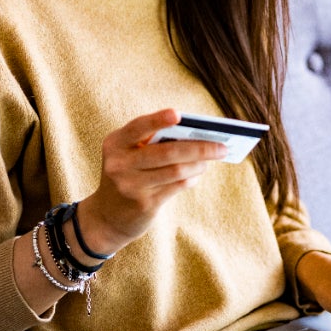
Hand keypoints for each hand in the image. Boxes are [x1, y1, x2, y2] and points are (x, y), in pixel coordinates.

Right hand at [76, 109, 228, 255]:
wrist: (107, 216)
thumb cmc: (127, 174)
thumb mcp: (128, 155)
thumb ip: (152, 143)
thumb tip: (195, 136)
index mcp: (115, 143)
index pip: (138, 127)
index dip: (157, 120)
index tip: (178, 114)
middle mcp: (119, 164)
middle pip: (167, 152)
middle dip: (199, 148)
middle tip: (222, 146)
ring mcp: (131, 185)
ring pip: (175, 170)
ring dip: (199, 164)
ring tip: (210, 160)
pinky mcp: (144, 204)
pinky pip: (176, 186)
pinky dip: (191, 178)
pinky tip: (197, 174)